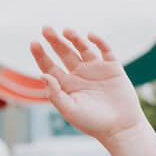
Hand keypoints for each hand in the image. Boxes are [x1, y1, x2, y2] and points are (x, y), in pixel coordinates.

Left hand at [27, 27, 145, 143]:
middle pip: (64, 52)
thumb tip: (42, 75)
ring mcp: (95, 69)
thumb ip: (55, 94)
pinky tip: (90, 35)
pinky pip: (105, 50)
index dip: (41, 55)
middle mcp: (79, 74)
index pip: (49, 66)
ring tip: (67, 31)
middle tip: (46, 28)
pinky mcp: (112, 67)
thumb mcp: (69, 110)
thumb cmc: (93, 123)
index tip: (34, 43)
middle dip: (55, 40)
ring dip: (75, 38)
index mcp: (66, 85)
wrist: (121, 128)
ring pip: (83, 48)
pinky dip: (99, 41)